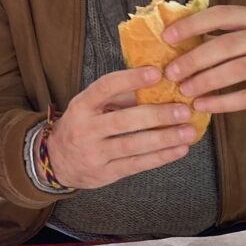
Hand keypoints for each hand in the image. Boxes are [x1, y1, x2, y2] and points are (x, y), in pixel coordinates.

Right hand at [47, 67, 196, 189]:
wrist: (56, 160)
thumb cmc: (83, 125)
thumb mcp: (92, 106)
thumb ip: (120, 96)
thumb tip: (159, 83)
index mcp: (82, 105)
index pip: (106, 87)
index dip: (131, 79)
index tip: (158, 72)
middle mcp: (85, 129)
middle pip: (124, 120)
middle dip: (157, 115)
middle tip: (184, 109)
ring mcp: (94, 153)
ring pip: (133, 145)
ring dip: (164, 138)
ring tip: (188, 131)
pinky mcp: (105, 173)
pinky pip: (136, 165)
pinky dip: (161, 157)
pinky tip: (180, 149)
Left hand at [161, 5, 245, 116]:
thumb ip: (223, 35)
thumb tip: (178, 39)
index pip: (223, 14)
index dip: (193, 25)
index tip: (167, 37)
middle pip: (229, 44)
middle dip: (196, 58)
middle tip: (171, 72)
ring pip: (238, 70)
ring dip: (207, 81)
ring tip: (185, 90)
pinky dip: (224, 102)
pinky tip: (205, 105)